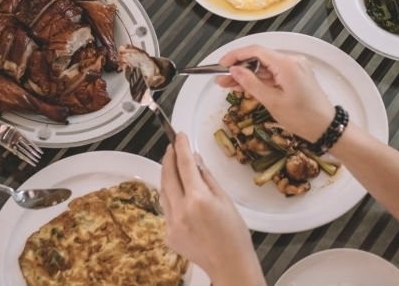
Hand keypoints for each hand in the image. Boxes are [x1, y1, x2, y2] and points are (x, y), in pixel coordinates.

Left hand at [161, 134, 264, 284]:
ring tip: (172, 164)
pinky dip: (170, 196)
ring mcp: (171, 223)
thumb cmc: (234, 232)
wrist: (229, 264)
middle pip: (168, 176)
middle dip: (169, 158)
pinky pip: (166, 208)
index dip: (181, 147)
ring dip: (167, 176)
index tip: (179, 135)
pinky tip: (178, 192)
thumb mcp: (225, 199)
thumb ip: (207, 178)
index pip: (184, 165)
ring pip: (164, 192)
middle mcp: (180, 210)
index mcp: (198, 199)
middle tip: (172, 145)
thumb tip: (195, 160)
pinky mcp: (168, 234)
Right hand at [216, 46, 333, 141]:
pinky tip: (245, 87)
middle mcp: (292, 61)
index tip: (221, 64)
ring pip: (265, 68)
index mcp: (287, 64)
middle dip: (239, 68)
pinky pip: (274, 74)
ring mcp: (295, 69)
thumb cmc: (302, 117)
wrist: (326, 128)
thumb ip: (251, 83)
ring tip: (227, 85)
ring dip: (248, 76)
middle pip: (260, 59)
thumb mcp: (272, 102)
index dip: (236, 56)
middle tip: (221, 79)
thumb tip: (234, 70)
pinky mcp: (296, 77)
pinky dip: (260, 80)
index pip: (256, 51)